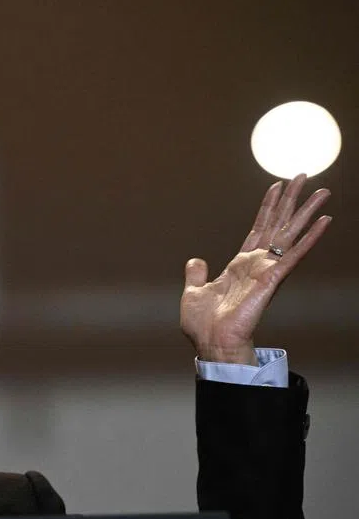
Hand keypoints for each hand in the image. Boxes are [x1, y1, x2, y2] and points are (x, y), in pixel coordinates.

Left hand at [181, 174, 331, 364]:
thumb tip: (195, 260)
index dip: (268, 207)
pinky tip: (324, 222)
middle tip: (304, 176)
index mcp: (240, 265)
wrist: (211, 342)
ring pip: (290, 233)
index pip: (258, 229)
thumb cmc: (203, 325)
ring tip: (322, 191)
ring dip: (306, 212)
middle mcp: (257, 264)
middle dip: (291, 200)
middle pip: (278, 225)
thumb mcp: (194, 292)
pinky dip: (310, 238)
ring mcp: (267, 270)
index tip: (277, 186)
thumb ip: (196, 274)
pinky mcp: (272, 279)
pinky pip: (294, 254)